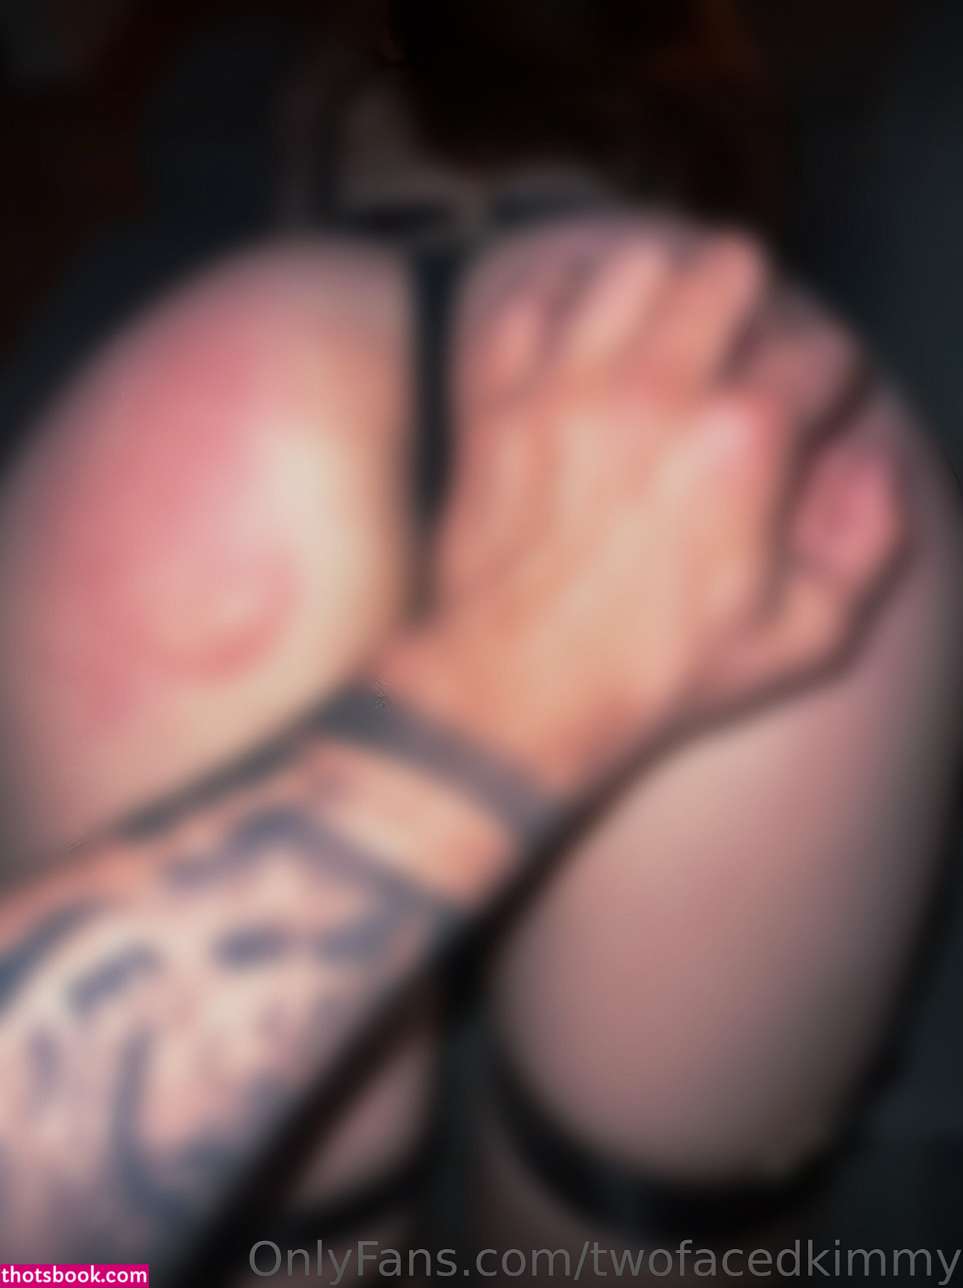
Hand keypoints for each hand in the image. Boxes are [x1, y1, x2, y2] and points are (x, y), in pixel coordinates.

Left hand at [429, 226, 905, 788]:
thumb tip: (871, 460)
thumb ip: (868, 540)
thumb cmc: (657, 674)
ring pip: (631, 266)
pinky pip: (529, 302)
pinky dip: (558, 313)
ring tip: (660, 342)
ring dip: (659, 296)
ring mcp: (566, 385)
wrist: (516, 695)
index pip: (821, 351)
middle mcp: (657, 390)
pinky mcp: (497, 399)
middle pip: (730, 268)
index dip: (832, 378)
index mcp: (743, 440)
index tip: (815, 402)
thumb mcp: (802, 638)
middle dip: (755, 304)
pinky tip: (579, 347)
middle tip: (742, 351)